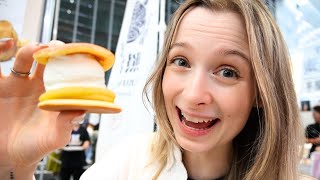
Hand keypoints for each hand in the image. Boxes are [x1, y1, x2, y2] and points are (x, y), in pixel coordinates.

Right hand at [0, 42, 83, 178]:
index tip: (73, 53)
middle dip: (49, 49)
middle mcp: (36, 84)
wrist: (9, 157)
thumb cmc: (36, 147)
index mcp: (53, 92)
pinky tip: (5, 48)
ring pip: (21, 58)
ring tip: (32, 47)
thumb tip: (81, 110)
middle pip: (44, 58)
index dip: (69, 60)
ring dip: (27, 48)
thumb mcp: (54, 138)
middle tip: (53, 46)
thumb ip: (66, 125)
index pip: (64, 70)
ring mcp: (16, 83)